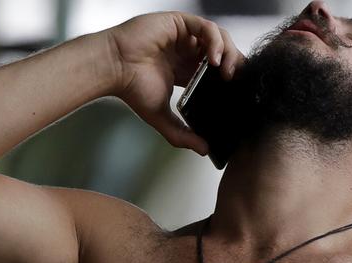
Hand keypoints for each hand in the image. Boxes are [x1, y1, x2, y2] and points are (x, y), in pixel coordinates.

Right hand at [104, 12, 245, 153]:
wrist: (114, 69)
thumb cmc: (131, 89)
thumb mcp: (161, 117)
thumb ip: (182, 134)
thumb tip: (204, 150)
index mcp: (185, 69)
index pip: (216, 71)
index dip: (229, 79)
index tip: (237, 92)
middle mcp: (186, 50)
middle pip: (222, 53)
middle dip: (234, 65)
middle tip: (237, 82)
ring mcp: (184, 35)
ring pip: (218, 38)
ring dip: (228, 53)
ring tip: (228, 72)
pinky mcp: (179, 22)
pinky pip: (206, 27)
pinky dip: (215, 41)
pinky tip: (214, 59)